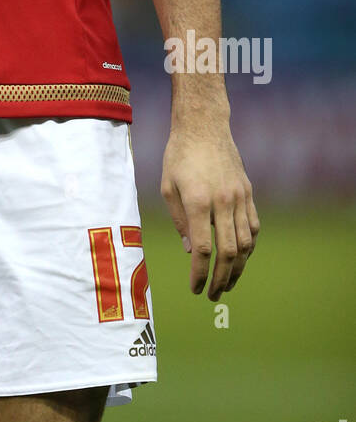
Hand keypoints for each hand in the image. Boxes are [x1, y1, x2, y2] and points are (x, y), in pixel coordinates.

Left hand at [161, 124, 258, 299]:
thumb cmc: (179, 156)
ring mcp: (239, 197)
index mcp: (198, 201)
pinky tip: (240, 258)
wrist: (204, 127)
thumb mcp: (168, 187)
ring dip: (238, 268)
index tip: (195, 288)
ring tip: (228, 283)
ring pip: (246, 243)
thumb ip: (180, 221)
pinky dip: (249, 247)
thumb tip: (193, 251)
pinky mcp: (248, 193)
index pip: (204, 249)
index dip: (200, 273)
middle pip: (228, 252)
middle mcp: (223, 202)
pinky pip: (254, 227)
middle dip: (221, 279)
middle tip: (213, 295)